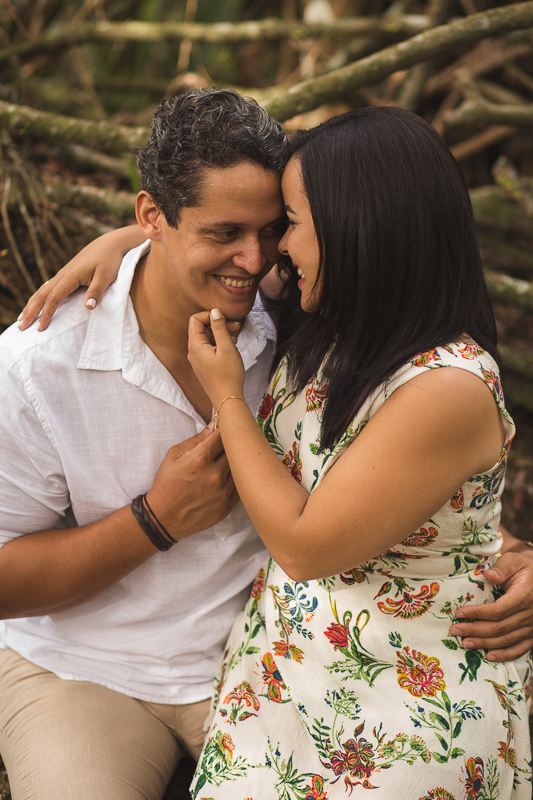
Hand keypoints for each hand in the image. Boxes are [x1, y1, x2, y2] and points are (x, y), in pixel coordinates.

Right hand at [18, 225, 142, 330]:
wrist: (109, 244)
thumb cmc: (109, 260)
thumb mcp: (106, 276)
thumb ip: (96, 291)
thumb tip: (88, 307)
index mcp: (71, 276)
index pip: (54, 298)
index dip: (46, 313)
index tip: (40, 328)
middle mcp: (63, 275)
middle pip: (42, 295)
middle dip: (30, 311)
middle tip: (20, 327)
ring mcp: (63, 274)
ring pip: (42, 291)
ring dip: (31, 305)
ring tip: (21, 319)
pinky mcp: (66, 274)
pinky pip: (47, 288)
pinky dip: (38, 298)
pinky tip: (35, 304)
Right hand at [146, 425, 237, 539]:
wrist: (163, 517)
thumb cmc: (166, 483)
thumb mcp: (174, 455)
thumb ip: (197, 439)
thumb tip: (215, 425)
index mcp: (201, 458)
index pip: (224, 435)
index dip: (224, 431)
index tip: (223, 431)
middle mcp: (215, 474)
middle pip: (235, 450)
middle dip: (231, 446)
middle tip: (226, 447)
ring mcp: (223, 491)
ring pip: (240, 469)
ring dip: (236, 464)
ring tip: (226, 464)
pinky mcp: (227, 506)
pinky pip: (240, 487)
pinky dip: (237, 480)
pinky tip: (227, 479)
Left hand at [188, 309, 244, 407]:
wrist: (227, 399)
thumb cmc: (228, 375)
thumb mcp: (227, 347)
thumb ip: (220, 327)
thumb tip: (215, 311)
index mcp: (195, 346)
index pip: (195, 320)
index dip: (210, 315)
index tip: (226, 319)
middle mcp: (193, 352)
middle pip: (201, 328)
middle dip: (217, 324)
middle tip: (236, 327)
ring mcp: (197, 359)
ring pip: (206, 338)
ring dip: (220, 333)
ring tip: (236, 336)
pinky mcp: (204, 365)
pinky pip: (209, 348)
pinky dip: (219, 343)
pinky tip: (232, 346)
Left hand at [449, 549, 532, 660]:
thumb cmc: (525, 567)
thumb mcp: (515, 560)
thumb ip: (502, 567)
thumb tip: (488, 575)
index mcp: (524, 596)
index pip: (498, 609)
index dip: (478, 613)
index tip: (459, 613)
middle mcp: (530, 614)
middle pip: (499, 627)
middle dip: (475, 630)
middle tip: (455, 630)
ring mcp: (532, 626)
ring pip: (506, 640)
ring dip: (485, 643)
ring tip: (465, 643)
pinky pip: (520, 648)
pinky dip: (505, 655)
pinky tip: (489, 656)